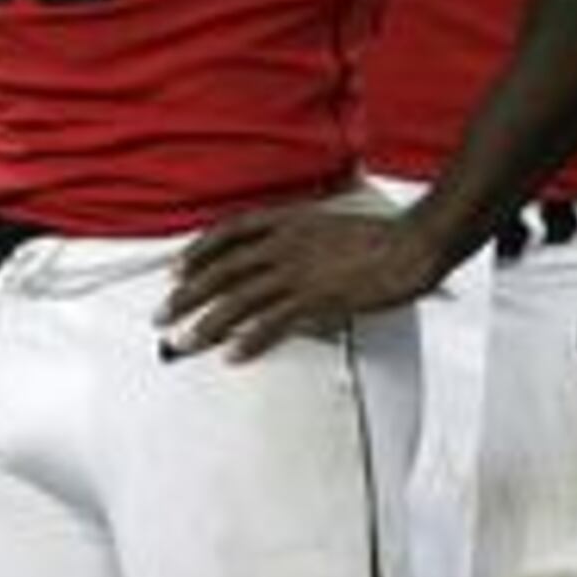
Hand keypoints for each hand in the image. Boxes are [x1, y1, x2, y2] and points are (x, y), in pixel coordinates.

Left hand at [162, 196, 447, 359]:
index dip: (198, 252)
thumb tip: (279, 259)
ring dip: (207, 323)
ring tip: (185, 341)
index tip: (177, 269)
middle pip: (222, 270)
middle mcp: (284, 244)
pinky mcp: (315, 298)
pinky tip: (232, 354)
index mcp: (287, 221)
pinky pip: (272, 323)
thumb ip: (299, 238)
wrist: (413, 243)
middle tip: (163, 313)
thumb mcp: (328, 223)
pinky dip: (249, 340)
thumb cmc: (380, 235)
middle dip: (186, 294)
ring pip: (239, 300)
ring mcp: (297, 272)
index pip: (228, 233)